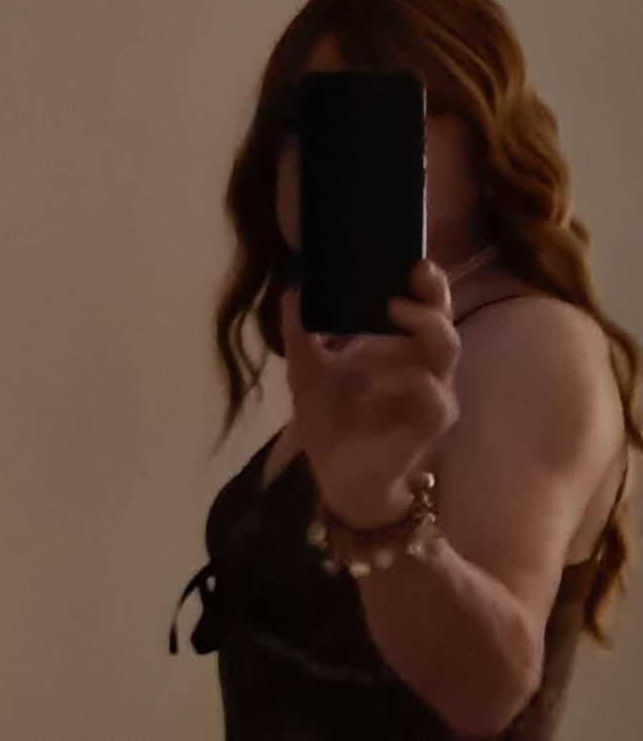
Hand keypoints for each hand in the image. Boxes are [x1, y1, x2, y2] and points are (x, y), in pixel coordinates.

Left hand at [278, 259, 460, 526]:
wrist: (340, 480)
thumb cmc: (332, 423)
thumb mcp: (307, 373)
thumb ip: (300, 334)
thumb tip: (293, 290)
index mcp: (398, 345)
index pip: (424, 303)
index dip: (425, 281)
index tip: (410, 261)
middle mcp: (422, 364)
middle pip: (443, 317)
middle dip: (432, 294)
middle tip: (410, 275)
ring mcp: (431, 393)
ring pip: (447, 349)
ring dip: (424, 326)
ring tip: (393, 311)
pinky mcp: (430, 425)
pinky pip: (436, 399)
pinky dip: (415, 384)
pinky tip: (389, 380)